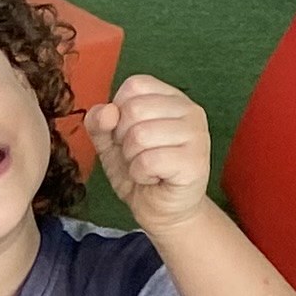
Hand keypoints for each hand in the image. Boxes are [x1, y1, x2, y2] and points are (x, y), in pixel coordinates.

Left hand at [85, 74, 214, 230]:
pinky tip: (155, 178)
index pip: (134, 85)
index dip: (119, 113)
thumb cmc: (140, 171)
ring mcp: (197, 133)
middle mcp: (189, 109)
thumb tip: (106, 111)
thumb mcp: (110, 143)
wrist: (163, 210)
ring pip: (140, 135)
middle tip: (139, 155)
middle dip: (123, 139)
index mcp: (171, 97)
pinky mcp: (195, 160)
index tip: (129, 135)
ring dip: (132, 159)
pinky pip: (148, 161)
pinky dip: (141, 174)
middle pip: (133, 109)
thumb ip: (99, 123)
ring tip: (148, 167)